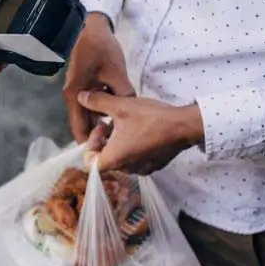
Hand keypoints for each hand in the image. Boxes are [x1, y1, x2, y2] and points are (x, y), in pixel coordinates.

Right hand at [62, 13, 135, 142]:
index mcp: (76, 97)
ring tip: (123, 128)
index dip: (91, 144)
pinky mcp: (85, 84)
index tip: (107, 150)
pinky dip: (105, 109)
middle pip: (85, 124)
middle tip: (119, 142)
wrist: (89, 26)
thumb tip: (131, 111)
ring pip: (90, 114)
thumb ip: (124, 95)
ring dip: (104, 121)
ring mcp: (79, 90)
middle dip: (100, 134)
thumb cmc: (99, 48)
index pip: (79, 130)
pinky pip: (94, 103)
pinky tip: (120, 109)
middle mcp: (74, 97)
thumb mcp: (116, 73)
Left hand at [78, 91, 205, 174]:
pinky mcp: (154, 165)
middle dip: (104, 140)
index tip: (100, 127)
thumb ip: (97, 101)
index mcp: (114, 160)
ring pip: (120, 158)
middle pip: (105, 159)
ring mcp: (141, 169)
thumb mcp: (120, 106)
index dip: (90, 144)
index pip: (89, 162)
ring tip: (124, 123)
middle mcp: (126, 169)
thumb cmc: (150, 118)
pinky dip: (132, 146)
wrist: (184, 126)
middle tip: (110, 121)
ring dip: (117, 142)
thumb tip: (80, 96)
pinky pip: (135, 158)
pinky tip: (139, 130)